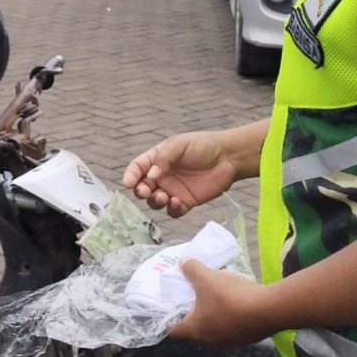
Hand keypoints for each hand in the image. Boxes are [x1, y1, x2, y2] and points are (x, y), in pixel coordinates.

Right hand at [121, 131, 240, 217]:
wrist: (228, 157)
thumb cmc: (202, 146)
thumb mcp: (180, 144)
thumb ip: (164, 158)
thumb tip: (151, 175)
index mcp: (156, 160)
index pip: (137, 168)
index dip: (130, 176)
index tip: (128, 184)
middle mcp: (162, 176)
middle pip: (143, 187)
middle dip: (141, 191)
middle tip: (146, 192)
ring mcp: (173, 190)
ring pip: (155, 202)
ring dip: (155, 201)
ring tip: (164, 196)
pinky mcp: (186, 202)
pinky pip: (173, 211)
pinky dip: (171, 210)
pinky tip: (177, 202)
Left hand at [168, 261, 270, 345]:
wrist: (268, 310)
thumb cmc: (229, 297)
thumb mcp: (206, 277)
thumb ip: (191, 268)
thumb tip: (183, 262)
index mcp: (195, 330)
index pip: (173, 330)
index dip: (166, 319)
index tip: (166, 308)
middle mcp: (210, 341)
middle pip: (194, 328)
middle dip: (191, 312)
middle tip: (190, 296)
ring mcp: (230, 341)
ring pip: (214, 326)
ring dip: (212, 312)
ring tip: (213, 294)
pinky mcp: (246, 338)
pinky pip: (231, 325)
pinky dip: (228, 313)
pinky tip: (234, 298)